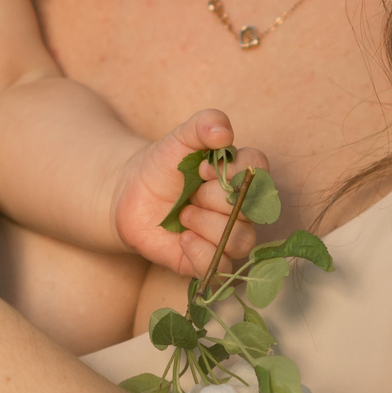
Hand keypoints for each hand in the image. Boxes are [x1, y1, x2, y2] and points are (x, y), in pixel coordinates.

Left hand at [112, 111, 271, 277]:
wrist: (131, 195)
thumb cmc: (163, 165)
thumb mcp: (178, 138)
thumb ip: (202, 124)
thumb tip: (223, 132)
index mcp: (240, 173)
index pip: (260, 170)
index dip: (233, 171)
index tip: (202, 169)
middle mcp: (242, 206)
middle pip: (251, 208)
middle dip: (213, 199)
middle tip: (189, 193)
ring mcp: (228, 235)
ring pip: (242, 240)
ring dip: (206, 225)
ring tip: (183, 215)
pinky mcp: (212, 261)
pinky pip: (223, 268)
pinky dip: (201, 253)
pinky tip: (182, 239)